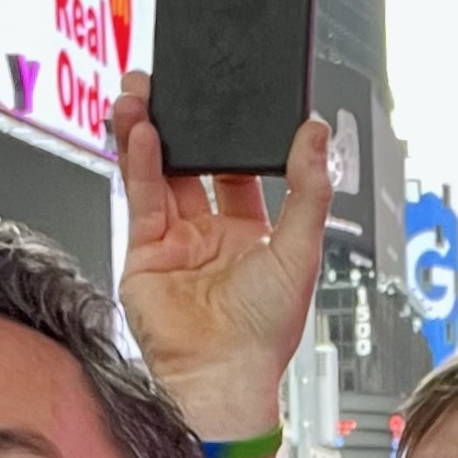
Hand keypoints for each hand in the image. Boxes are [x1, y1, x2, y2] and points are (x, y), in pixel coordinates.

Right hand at [111, 70, 329, 439]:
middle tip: (178, 79)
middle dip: (183, 123)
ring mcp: (175, 242)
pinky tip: (144, 131)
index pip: (239, 169)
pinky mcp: (144, 253)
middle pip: (192, 164)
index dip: (233, 133)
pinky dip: (140, 162)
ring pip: (159, 173)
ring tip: (143, 89)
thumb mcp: (301, 250)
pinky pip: (142, 197)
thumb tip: (317, 134)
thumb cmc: (263, 335)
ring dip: (149, 130)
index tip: (232, 94)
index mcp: (251, 235)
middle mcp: (210, 235)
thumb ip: (308, 188)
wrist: (221, 377)